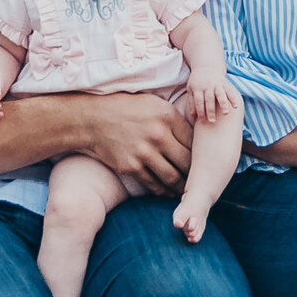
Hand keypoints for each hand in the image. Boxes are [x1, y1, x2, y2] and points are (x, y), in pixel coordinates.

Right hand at [76, 95, 192, 189]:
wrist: (95, 119)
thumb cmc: (128, 109)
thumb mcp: (155, 104)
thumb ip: (175, 119)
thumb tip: (196, 137)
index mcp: (168, 117)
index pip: (193, 142)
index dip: (199, 154)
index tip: (201, 162)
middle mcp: (158, 135)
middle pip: (186, 162)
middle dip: (193, 174)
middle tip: (198, 180)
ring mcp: (144, 152)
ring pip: (172, 177)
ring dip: (180, 187)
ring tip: (185, 190)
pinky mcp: (131, 166)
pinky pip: (153, 184)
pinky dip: (162, 190)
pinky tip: (167, 191)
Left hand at [184, 71, 240, 123]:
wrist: (206, 66)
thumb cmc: (197, 81)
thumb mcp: (191, 89)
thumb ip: (191, 102)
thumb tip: (192, 115)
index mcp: (198, 88)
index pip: (198, 101)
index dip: (200, 111)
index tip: (202, 120)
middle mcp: (207, 86)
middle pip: (209, 99)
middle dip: (210, 110)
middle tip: (212, 121)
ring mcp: (216, 84)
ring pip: (220, 94)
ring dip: (223, 104)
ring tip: (226, 113)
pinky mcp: (224, 83)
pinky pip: (229, 91)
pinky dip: (233, 98)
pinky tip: (235, 106)